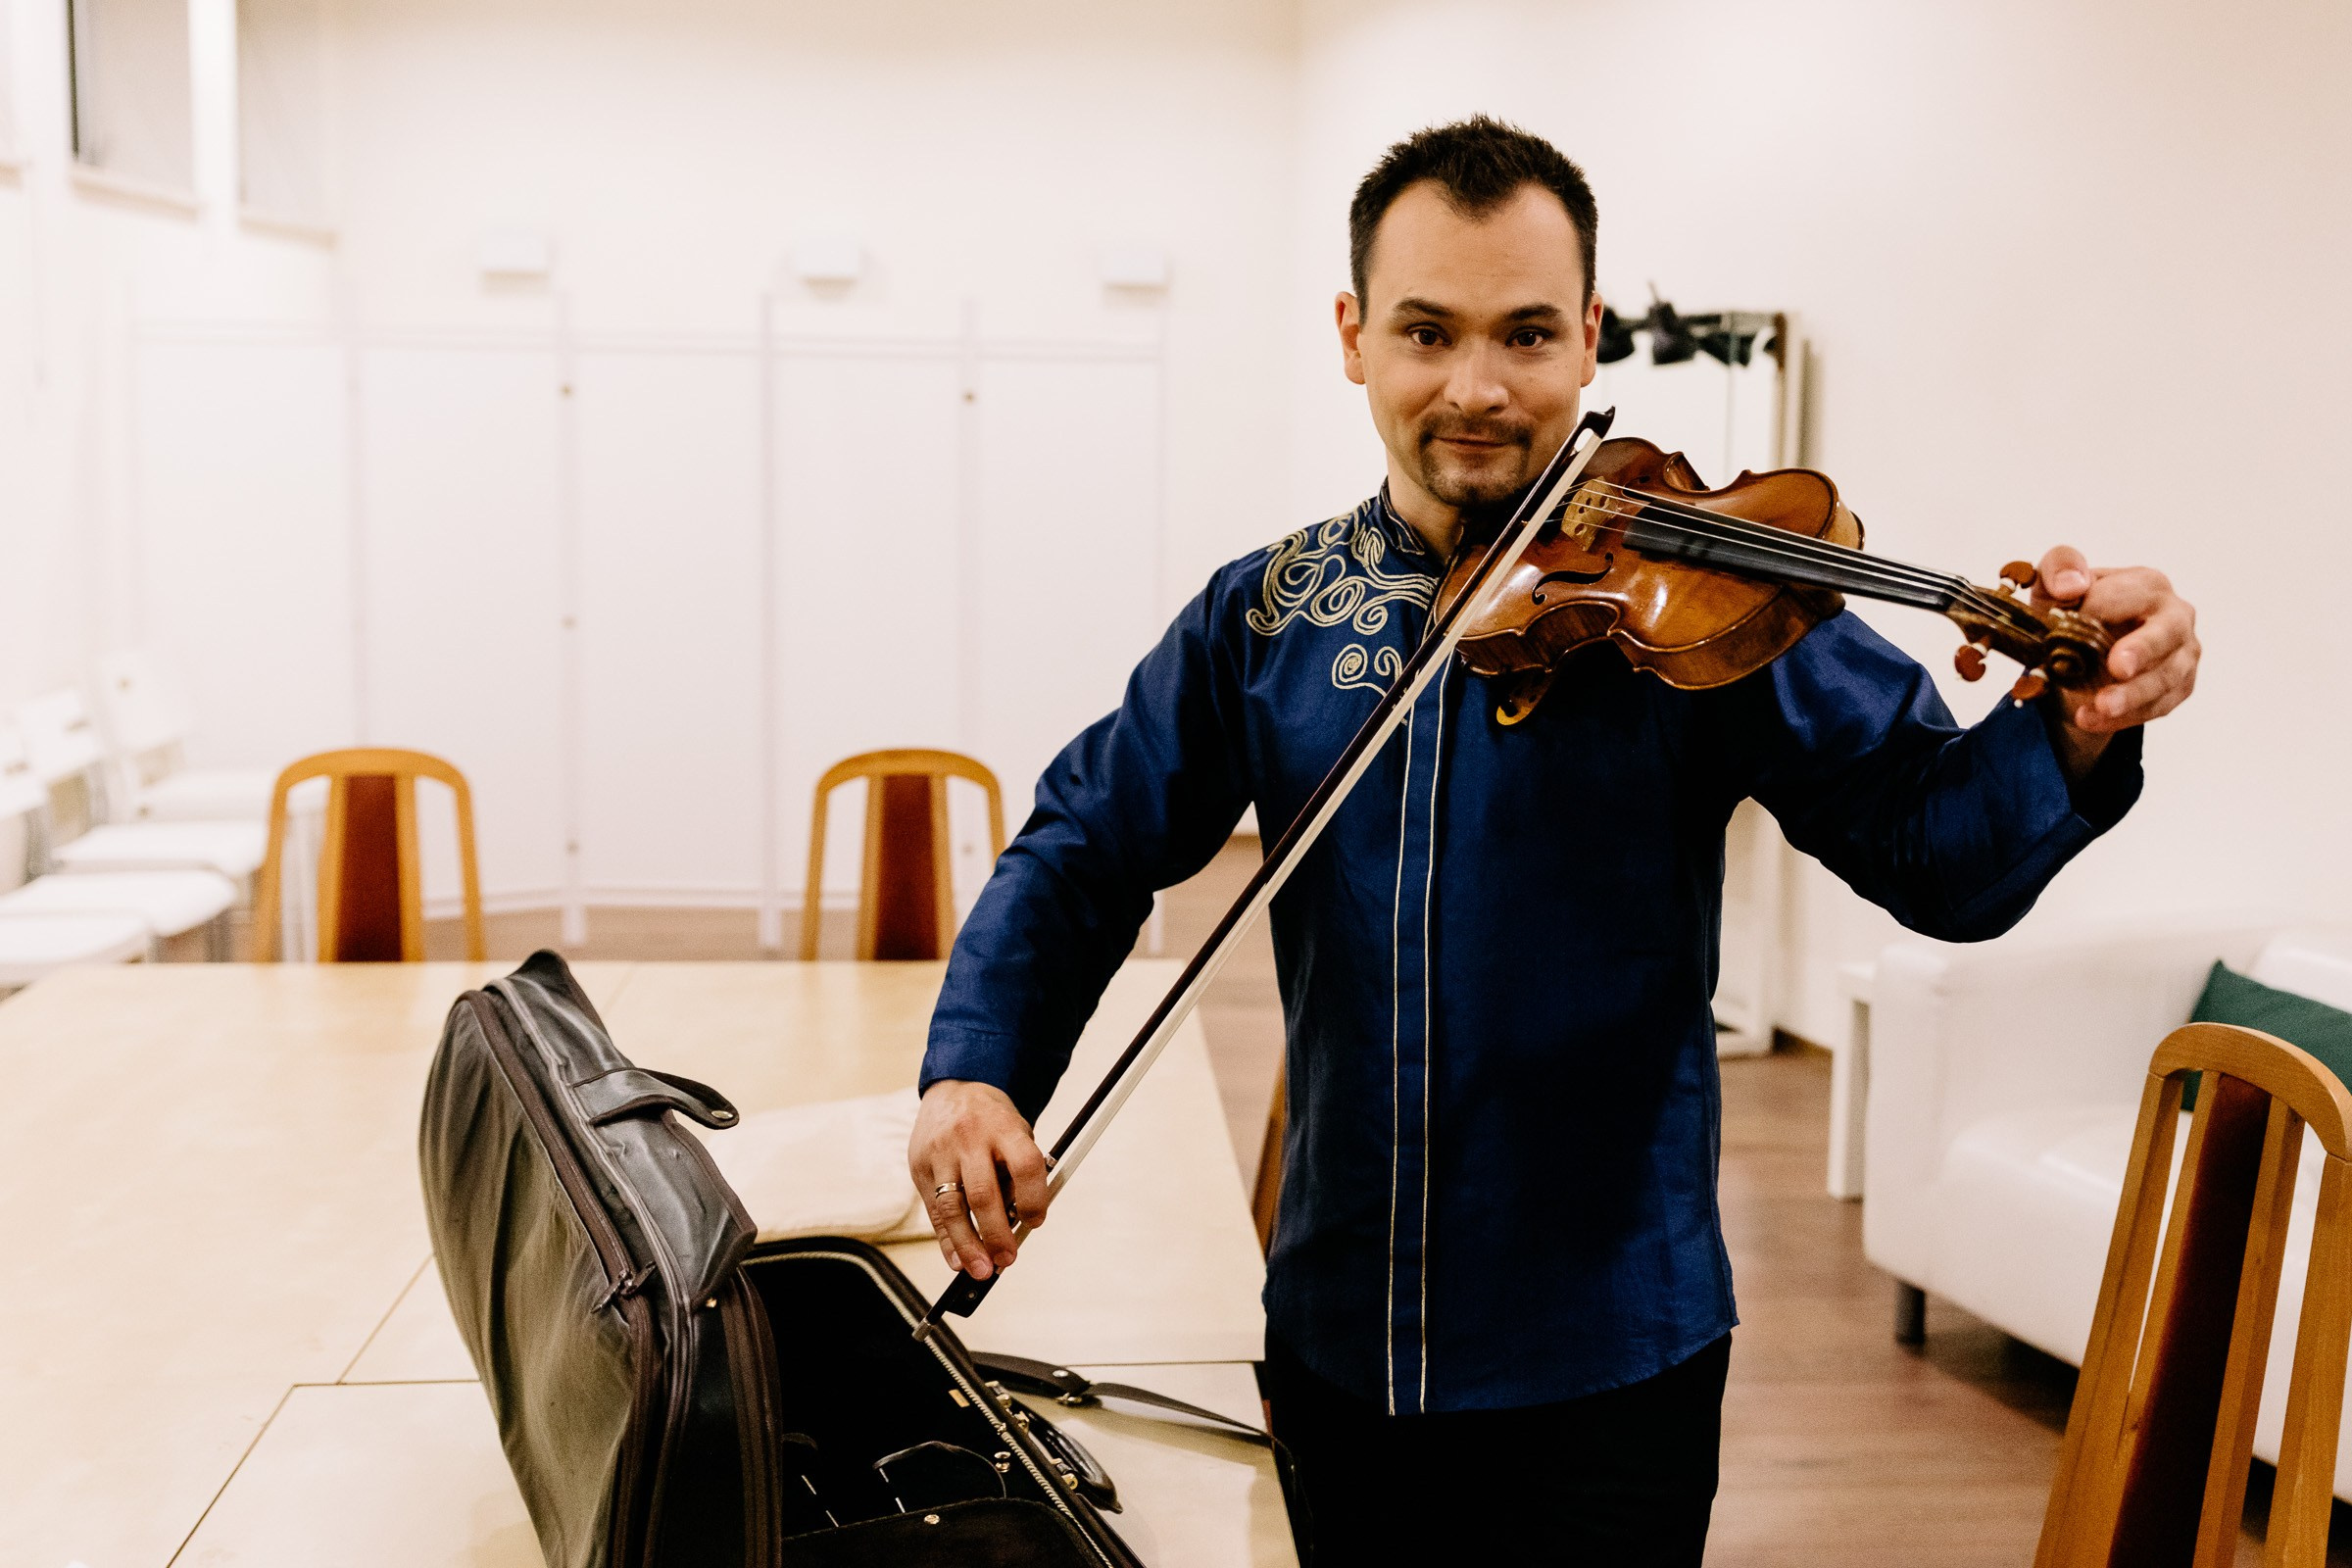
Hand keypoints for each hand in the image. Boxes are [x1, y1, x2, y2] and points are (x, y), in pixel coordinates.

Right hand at [908, 1080, 1051, 1279]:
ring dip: (967, 1245)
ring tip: (981, 1270)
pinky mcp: (919, 1167)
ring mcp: (940, 1154)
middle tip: (1007, 1259)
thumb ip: (1019, 1172)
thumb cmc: (992, 1120)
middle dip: (996, 1234)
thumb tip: (1021, 1223)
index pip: (1024, 1165)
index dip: (1034, 1198)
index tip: (1036, 1222)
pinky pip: (933, 1211)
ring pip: (951, 1207)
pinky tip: (956, 1260)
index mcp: (1003, 1127)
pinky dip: (946, 1240)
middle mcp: (969, 1139)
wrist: (954, 1090)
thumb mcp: (1016, 1132)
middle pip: (983, 1193)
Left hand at [2031, 545, 2199, 773]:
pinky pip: (2159, 705)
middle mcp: (2174, 615)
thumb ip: (2058, 568)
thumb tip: (2070, 586)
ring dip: (2132, 695)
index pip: (2127, 594)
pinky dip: (2125, 717)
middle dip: (2143, 650)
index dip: (2097, 609)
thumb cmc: (2072, 610)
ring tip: (2099, 707)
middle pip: (2167, 631)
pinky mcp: (2180, 686)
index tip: (2066, 623)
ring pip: (2167, 676)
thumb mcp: (2053, 585)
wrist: (2080, 652)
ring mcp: (2183, 652)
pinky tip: (2091, 719)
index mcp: (2146, 584)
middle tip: (2117, 667)